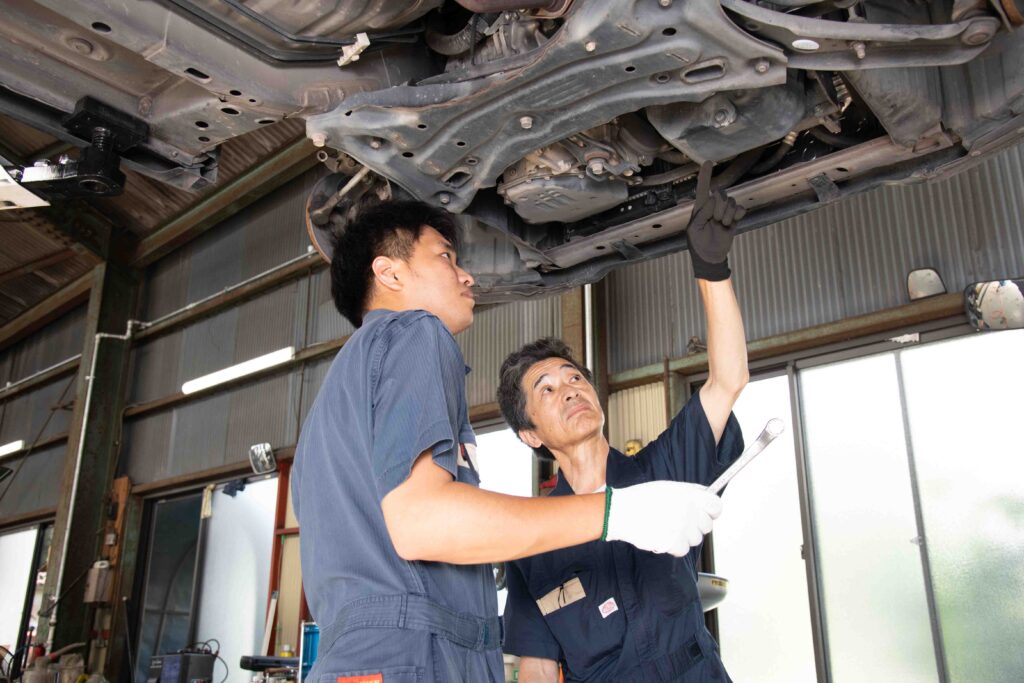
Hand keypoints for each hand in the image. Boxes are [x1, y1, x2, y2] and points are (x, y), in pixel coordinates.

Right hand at [605, 481, 722, 555]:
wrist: (621, 512)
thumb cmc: (641, 498)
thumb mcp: (669, 487)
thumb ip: (691, 492)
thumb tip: (707, 495)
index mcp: (690, 495)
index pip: (716, 506)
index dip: (711, 511)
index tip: (706, 513)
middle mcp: (689, 511)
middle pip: (707, 525)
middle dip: (696, 525)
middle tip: (680, 521)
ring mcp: (683, 529)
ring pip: (695, 539)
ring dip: (684, 536)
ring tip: (667, 527)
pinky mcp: (674, 544)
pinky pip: (683, 550)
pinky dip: (674, 546)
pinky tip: (663, 536)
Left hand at [687, 161, 745, 280]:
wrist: (710, 257)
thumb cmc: (698, 243)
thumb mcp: (694, 229)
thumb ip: (703, 213)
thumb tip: (714, 199)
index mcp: (700, 207)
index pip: (703, 188)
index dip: (705, 175)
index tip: (708, 162)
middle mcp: (713, 207)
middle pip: (721, 194)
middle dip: (719, 207)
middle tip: (716, 220)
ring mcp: (725, 212)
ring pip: (731, 202)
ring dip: (727, 214)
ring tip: (722, 225)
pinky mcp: (734, 218)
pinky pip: (740, 208)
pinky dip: (737, 214)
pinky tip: (732, 222)